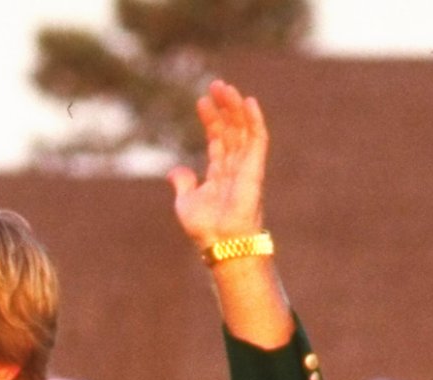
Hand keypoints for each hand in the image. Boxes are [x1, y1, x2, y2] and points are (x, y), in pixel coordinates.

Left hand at [167, 79, 269, 246]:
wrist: (221, 243)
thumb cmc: (205, 229)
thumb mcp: (185, 203)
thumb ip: (182, 184)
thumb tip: (174, 171)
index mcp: (219, 174)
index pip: (216, 139)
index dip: (210, 119)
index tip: (201, 101)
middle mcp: (234, 168)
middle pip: (231, 129)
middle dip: (224, 107)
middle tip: (216, 84)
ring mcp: (246, 167)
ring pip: (243, 130)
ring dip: (235, 108)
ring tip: (225, 87)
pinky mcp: (255, 169)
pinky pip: (258, 140)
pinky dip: (255, 120)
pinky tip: (248, 102)